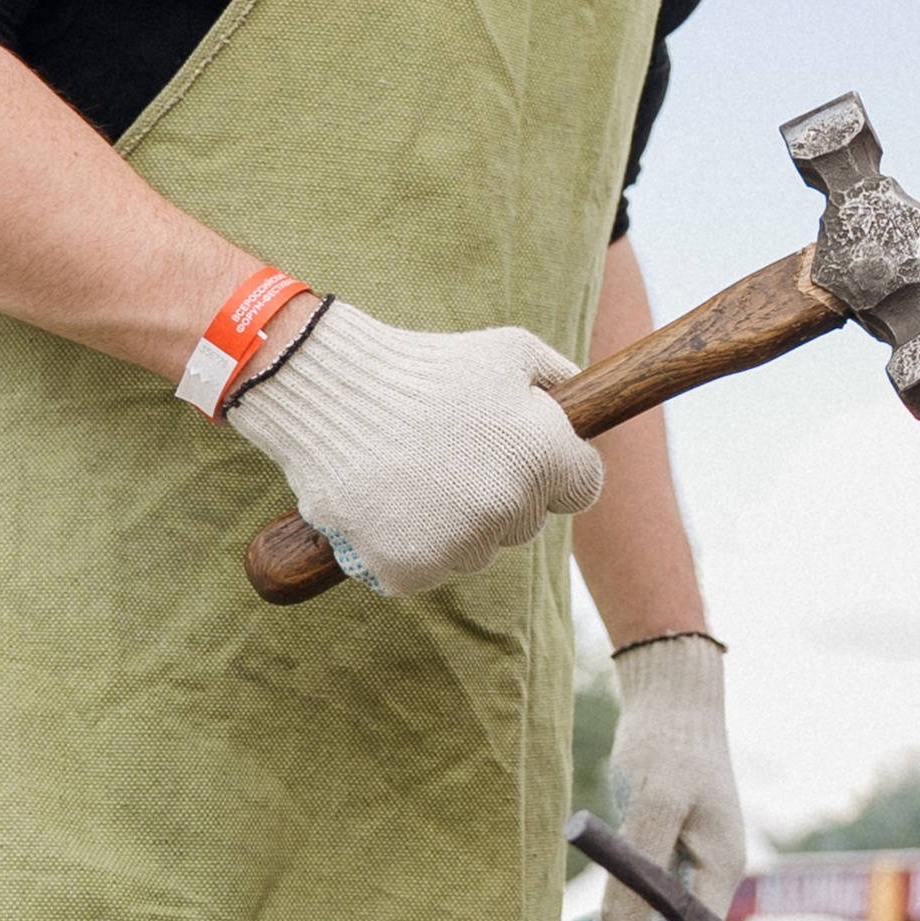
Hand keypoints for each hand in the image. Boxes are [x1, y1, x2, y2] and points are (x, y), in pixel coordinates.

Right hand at [225, 300, 604, 596]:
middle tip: (454, 454)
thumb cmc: (424, 366)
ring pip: (478, 549)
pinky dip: (411, 547)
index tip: (524, 456)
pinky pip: (428, 569)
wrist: (331, 391)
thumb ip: (562, 379)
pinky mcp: (409, 570)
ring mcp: (459, 545)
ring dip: (458, 524)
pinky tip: (391, 502)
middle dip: (504, 492)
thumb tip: (589, 404)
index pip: (583, 488)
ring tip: (416, 473)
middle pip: (528, 521)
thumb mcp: (508, 351)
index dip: (556, 469)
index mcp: (543, 457)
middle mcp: (509, 508)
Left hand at [566, 633, 747, 920]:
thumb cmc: (668, 744)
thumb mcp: (653, 802)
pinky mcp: (666, 851)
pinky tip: (579, 920)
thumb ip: (638, 872)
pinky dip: (613, 911)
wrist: (672, 698)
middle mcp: (711, 872)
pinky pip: (644, 898)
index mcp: (723, 866)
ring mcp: (689, 863)